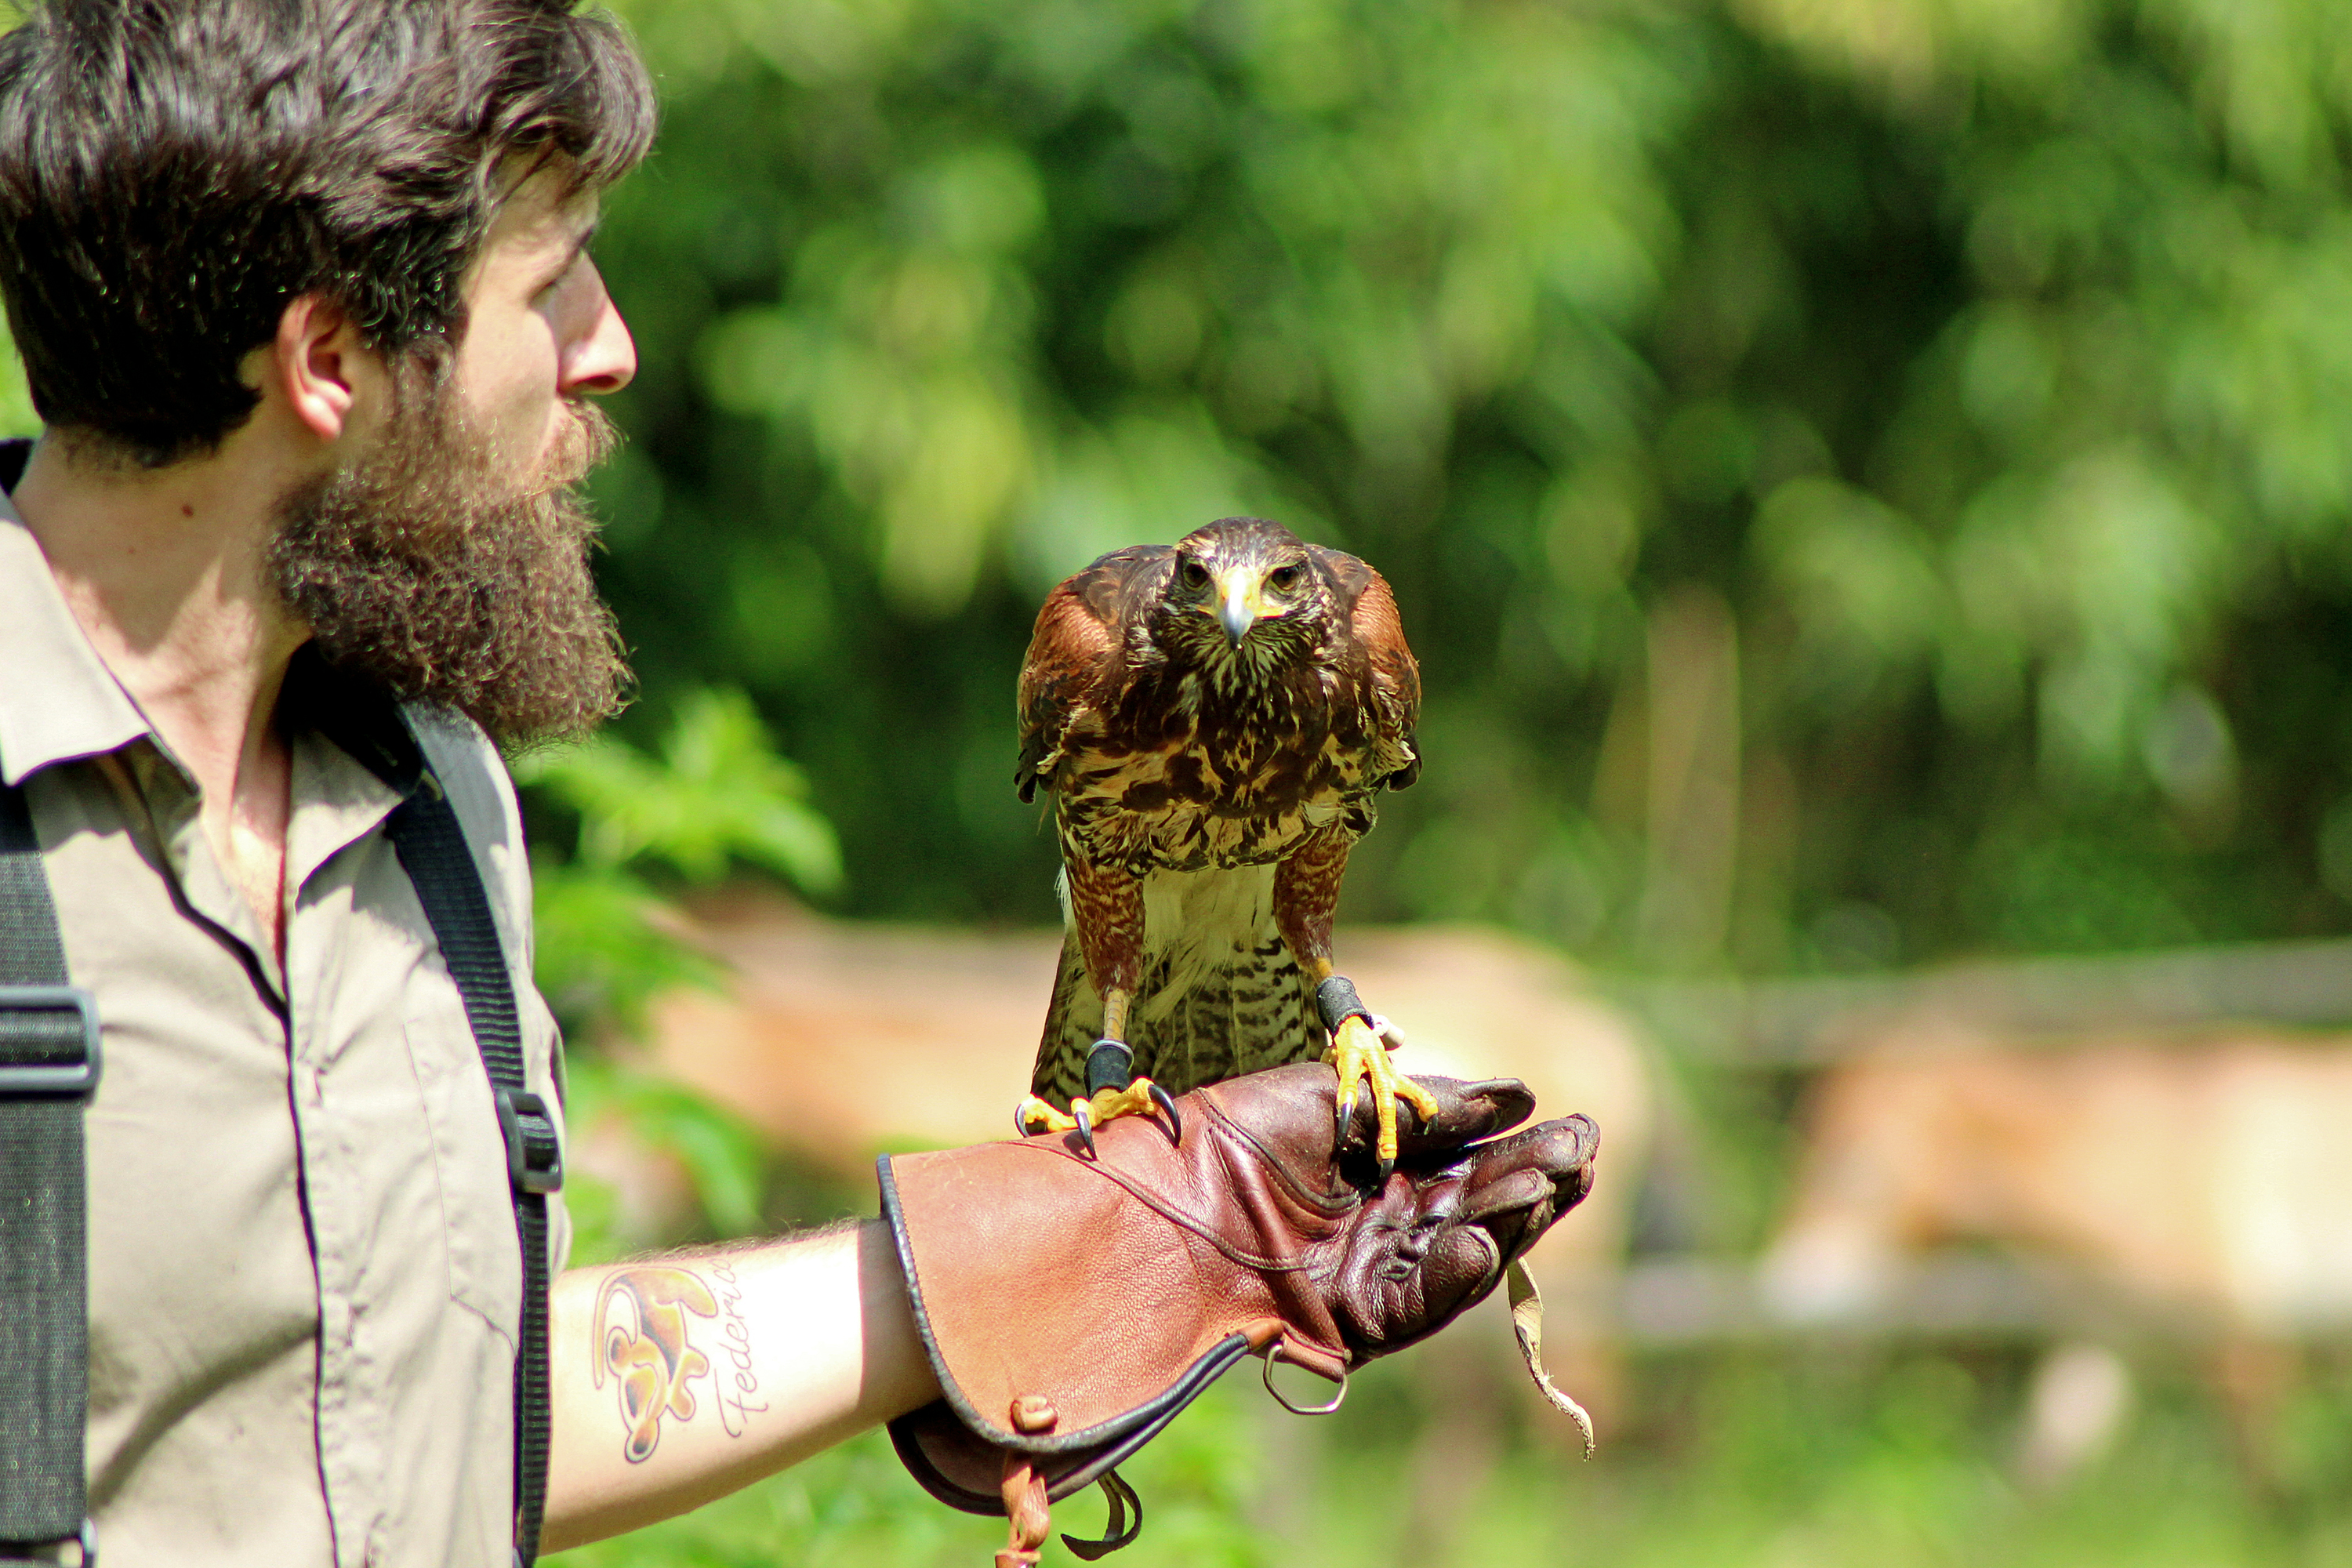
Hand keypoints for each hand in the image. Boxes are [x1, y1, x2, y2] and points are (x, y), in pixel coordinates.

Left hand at [1180, 1064, 1597, 1369]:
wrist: (1161, 1199)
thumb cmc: (1232, 1134)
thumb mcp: (1336, 1096)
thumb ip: (1427, 1105)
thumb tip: (1518, 1095)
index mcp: (1377, 1169)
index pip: (1470, 1162)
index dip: (1522, 1148)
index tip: (1575, 1127)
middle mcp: (1383, 1224)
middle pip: (1479, 1208)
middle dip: (1533, 1183)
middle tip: (1585, 1153)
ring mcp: (1372, 1275)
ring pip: (1461, 1254)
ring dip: (1509, 1222)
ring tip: (1549, 1184)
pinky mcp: (1355, 1322)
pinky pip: (1418, 1302)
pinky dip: (1454, 1275)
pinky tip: (1482, 1239)